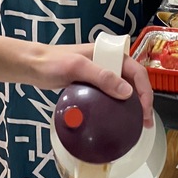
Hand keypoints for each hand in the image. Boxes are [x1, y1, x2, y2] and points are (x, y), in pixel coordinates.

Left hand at [29, 44, 154, 126]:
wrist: (32, 65)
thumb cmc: (52, 63)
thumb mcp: (78, 67)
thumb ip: (101, 76)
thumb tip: (127, 92)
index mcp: (110, 54)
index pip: (137, 71)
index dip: (145, 91)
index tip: (145, 111)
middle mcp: (108, 63)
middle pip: (133, 81)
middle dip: (142, 101)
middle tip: (144, 122)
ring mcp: (100, 74)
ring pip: (122, 89)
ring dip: (131, 105)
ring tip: (135, 123)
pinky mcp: (91, 85)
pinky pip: (109, 95)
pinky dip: (116, 107)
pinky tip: (115, 119)